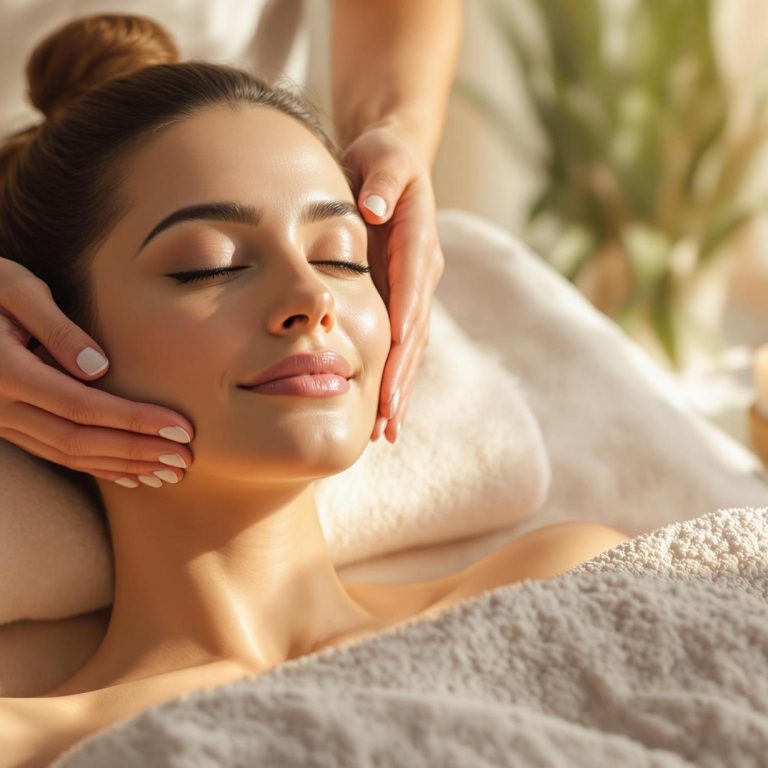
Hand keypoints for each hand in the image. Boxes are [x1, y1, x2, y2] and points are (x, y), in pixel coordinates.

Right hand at [0, 258, 194, 487]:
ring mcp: (0, 421)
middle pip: (79, 440)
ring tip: (169, 473)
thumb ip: (54, 325)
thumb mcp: (14, 287)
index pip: (83, 406)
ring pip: (67, 455)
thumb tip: (99, 368)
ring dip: (121, 467)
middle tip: (186, 461)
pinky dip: (95, 466)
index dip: (135, 421)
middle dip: (137, 452)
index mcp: (5, 371)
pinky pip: (53, 453)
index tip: (181, 429)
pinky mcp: (6, 424)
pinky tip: (130, 474)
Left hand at [341, 120, 444, 443]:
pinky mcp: (404, 303)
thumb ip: (382, 182)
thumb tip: (374, 209)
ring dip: (400, 390)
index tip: (394, 349)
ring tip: (386, 431)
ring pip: (411, 349)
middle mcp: (424, 274)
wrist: (392, 168)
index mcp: (419, 241)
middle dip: (401, 373)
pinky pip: (402, 348)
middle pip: (415, 330)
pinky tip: (384, 414)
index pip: (413, 282)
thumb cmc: (383, 160)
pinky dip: (394, 381)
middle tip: (387, 416)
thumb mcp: (383, 158)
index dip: (405, 315)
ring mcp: (416, 293)